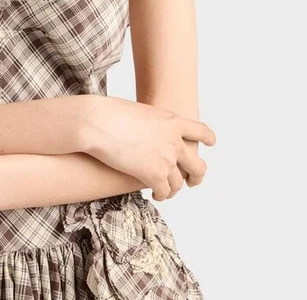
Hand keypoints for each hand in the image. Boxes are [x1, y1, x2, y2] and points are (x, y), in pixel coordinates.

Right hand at [81, 96, 215, 201]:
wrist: (97, 123)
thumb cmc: (108, 112)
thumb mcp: (139, 112)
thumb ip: (152, 124)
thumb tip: (149, 134)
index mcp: (172, 121)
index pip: (200, 131)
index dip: (207, 138)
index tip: (210, 143)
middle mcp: (174, 141)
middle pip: (197, 165)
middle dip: (196, 175)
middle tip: (191, 180)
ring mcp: (166, 159)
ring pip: (180, 183)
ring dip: (173, 189)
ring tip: (165, 191)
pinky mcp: (154, 175)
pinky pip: (164, 191)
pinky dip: (161, 195)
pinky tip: (155, 195)